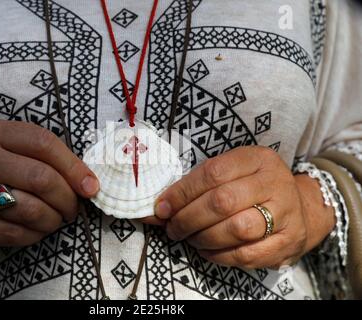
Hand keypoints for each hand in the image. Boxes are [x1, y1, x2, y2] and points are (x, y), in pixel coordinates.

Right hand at [0, 119, 98, 249]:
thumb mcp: (14, 152)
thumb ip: (48, 159)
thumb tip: (89, 184)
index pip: (43, 143)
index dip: (74, 167)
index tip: (91, 186)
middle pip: (40, 177)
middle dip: (67, 198)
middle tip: (72, 209)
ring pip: (30, 209)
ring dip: (53, 220)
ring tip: (55, 220)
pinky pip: (14, 232)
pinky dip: (34, 235)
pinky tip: (36, 230)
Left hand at [150, 146, 335, 268]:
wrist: (300, 207)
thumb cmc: (253, 187)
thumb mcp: (233, 173)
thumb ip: (197, 185)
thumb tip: (158, 210)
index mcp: (257, 158)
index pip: (213, 172)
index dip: (182, 192)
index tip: (162, 207)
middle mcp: (275, 183)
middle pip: (223, 202)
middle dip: (188, 218)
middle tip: (173, 228)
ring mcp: (285, 213)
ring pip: (237, 229)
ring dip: (203, 238)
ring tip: (190, 238)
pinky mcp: (287, 242)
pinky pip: (247, 254)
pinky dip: (219, 255)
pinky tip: (207, 250)